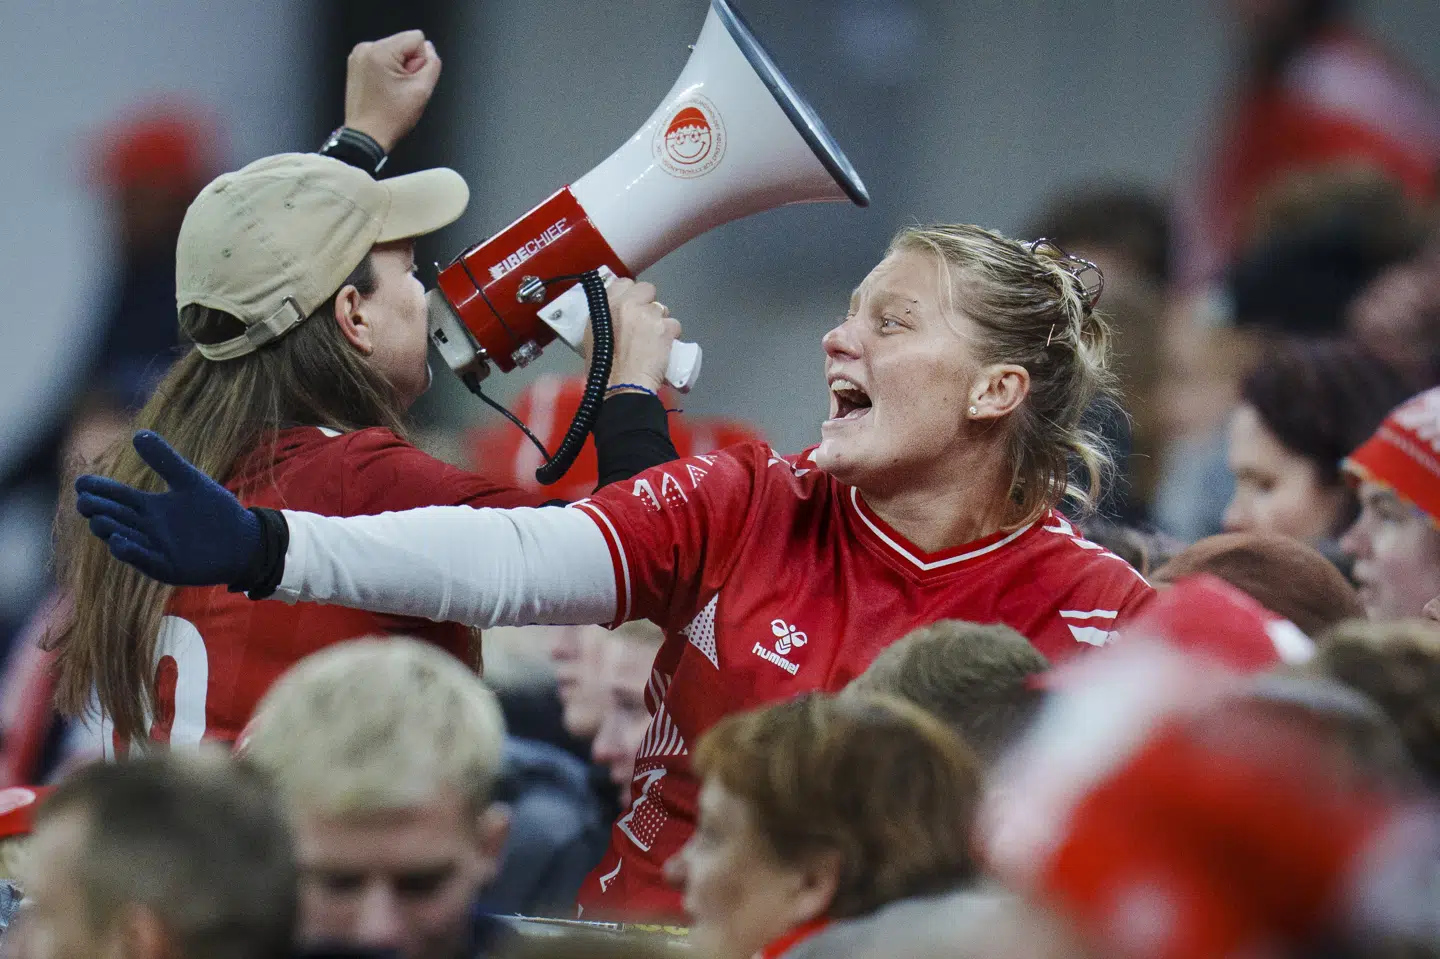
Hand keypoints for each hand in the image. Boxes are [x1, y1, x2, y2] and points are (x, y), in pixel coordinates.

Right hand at [74, 431, 260, 587]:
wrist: (244, 540)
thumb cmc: (216, 511)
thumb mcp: (189, 481)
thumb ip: (165, 460)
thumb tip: (138, 433)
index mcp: (147, 506)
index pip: (115, 496)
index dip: (97, 489)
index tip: (82, 482)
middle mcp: (145, 528)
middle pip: (113, 517)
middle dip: (97, 510)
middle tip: (85, 501)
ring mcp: (154, 548)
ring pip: (123, 539)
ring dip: (110, 531)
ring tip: (99, 521)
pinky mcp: (167, 567)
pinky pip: (145, 561)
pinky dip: (132, 553)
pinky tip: (119, 544)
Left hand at [344, 30, 441, 153]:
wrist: (366, 137)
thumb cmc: (388, 119)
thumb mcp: (422, 91)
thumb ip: (433, 64)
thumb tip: (430, 49)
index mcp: (380, 51)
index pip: (417, 39)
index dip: (421, 62)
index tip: (410, 81)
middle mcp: (366, 49)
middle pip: (404, 45)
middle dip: (408, 66)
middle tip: (401, 89)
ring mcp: (358, 56)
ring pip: (394, 53)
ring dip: (398, 70)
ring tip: (392, 92)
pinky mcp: (356, 65)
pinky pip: (382, 60)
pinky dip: (387, 73)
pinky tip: (384, 90)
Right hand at [584, 278, 680, 394]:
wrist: (621, 386)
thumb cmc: (603, 368)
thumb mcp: (593, 336)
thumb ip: (606, 318)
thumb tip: (617, 313)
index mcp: (607, 305)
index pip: (624, 283)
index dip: (631, 294)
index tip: (632, 307)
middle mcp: (628, 304)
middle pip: (647, 289)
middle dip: (649, 303)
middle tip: (645, 323)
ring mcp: (649, 315)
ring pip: (663, 308)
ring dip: (660, 321)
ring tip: (653, 341)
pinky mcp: (666, 328)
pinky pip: (675, 325)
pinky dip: (671, 336)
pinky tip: (664, 349)